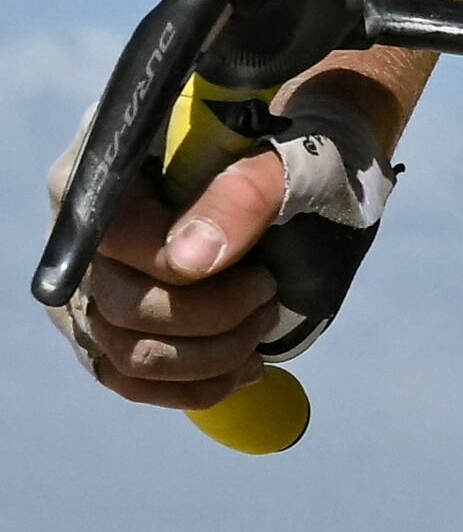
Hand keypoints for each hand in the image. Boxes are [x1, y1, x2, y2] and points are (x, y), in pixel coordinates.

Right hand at [45, 86, 385, 411]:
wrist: (312, 162)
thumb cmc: (307, 145)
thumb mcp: (297, 155)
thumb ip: (245, 192)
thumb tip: (187, 262)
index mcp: (109, 163)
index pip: (109, 236)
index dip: (174, 268)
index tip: (259, 273)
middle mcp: (81, 225)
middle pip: (114, 305)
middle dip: (208, 317)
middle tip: (269, 290)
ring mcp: (89, 279)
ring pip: (122, 353)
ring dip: (207, 357)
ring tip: (263, 322)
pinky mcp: (111, 325)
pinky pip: (130, 380)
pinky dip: (193, 386)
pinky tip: (245, 367)